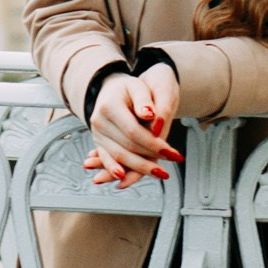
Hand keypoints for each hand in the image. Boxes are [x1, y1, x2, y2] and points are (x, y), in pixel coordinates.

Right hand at [84, 62, 181, 185]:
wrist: (110, 90)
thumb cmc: (128, 88)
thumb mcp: (138, 86)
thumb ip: (144, 100)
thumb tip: (150, 115)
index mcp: (110, 106)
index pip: (133, 131)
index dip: (152, 143)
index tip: (170, 151)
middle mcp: (99, 121)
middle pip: (126, 146)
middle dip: (149, 159)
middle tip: (169, 166)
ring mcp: (97, 134)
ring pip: (118, 156)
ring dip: (138, 168)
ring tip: (158, 173)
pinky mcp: (99, 142)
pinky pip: (107, 159)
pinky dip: (115, 170)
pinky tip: (124, 180)